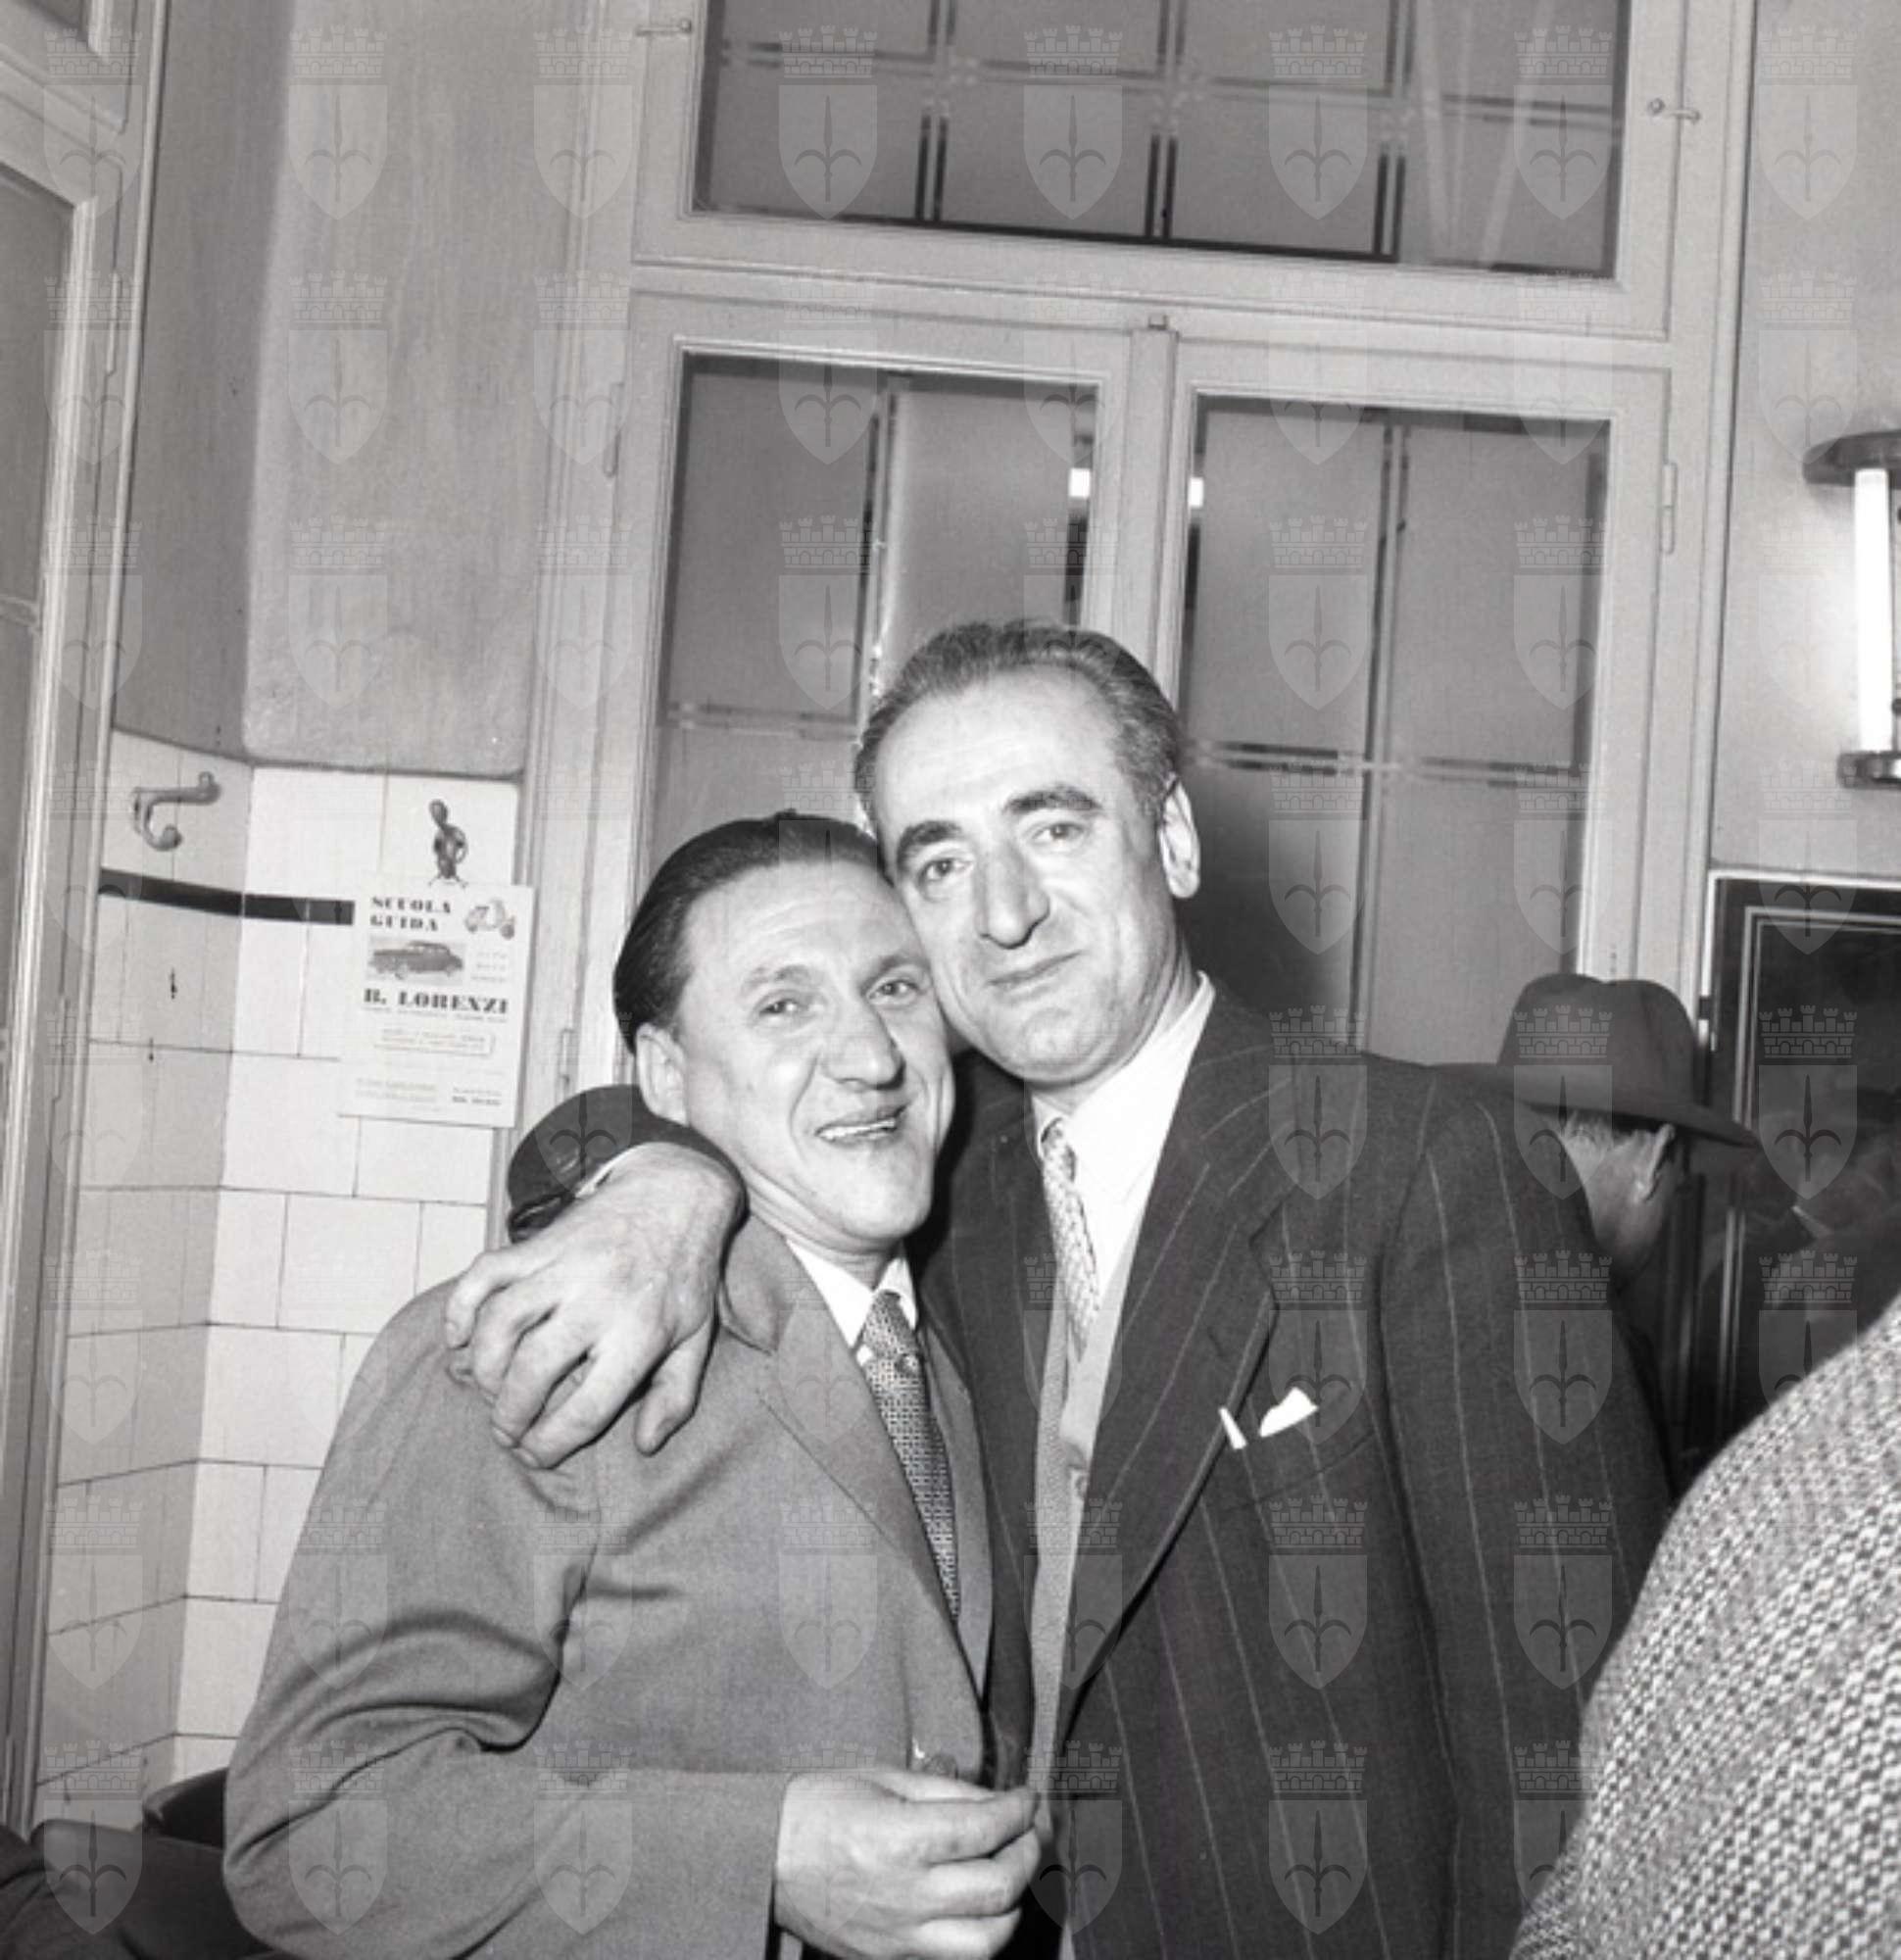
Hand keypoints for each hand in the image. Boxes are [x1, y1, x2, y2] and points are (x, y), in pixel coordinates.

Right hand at [441, 1143, 740, 1464]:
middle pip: (533, 1370)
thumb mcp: (696, 1338)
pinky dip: (461, 1306)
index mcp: (641, 1332)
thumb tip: (644, 1445)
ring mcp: (565, 1266)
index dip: (552, 1443)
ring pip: (501, 1323)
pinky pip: (485, 1273)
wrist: (675, 1192)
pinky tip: (459, 1337)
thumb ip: (675, 1396)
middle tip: (505, 1431)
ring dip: (484, 1367)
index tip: (536, 1455)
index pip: (586, 1407)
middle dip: (508, 1414)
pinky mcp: (540, 1242)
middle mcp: (598, 1299)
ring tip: (490, 1391)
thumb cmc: (685, 1275)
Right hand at [774, 1770, 1039, 1959]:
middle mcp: (906, 1896)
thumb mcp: (885, 1779)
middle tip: (1027, 1832)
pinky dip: (981, 1935)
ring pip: (987, 1941)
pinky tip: (979, 1906)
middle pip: (998, 1887)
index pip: (986, 1830)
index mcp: (901, 1840)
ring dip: (1012, 1906)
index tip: (1027, 1798)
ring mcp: (900, 1937)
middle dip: (1027, 1854)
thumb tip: (998, 1802)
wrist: (766, 1857)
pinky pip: (955, 1959)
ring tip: (1008, 1875)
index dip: (1019, 1811)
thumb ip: (947, 1791)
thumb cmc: (820, 1809)